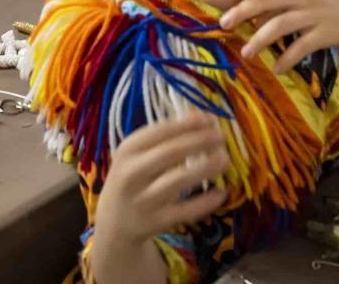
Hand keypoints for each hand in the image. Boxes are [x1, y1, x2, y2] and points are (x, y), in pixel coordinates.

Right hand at [93, 115, 229, 250]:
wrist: (114, 221)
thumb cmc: (132, 178)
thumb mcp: (138, 154)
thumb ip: (166, 135)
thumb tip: (201, 116)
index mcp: (128, 150)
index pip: (160, 131)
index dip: (188, 124)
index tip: (210, 120)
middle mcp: (132, 172)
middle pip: (171, 152)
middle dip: (200, 141)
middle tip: (222, 137)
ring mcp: (144, 199)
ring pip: (179, 180)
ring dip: (206, 167)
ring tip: (225, 159)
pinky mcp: (156, 221)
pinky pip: (185, 211)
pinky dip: (206, 201)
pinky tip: (221, 192)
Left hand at [217, 0, 338, 71]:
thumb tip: (258, 12)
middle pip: (265, 0)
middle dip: (241, 11)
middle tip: (224, 24)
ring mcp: (315, 13)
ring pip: (279, 24)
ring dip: (260, 39)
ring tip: (246, 53)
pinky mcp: (328, 32)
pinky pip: (301, 46)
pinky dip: (286, 58)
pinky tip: (277, 68)